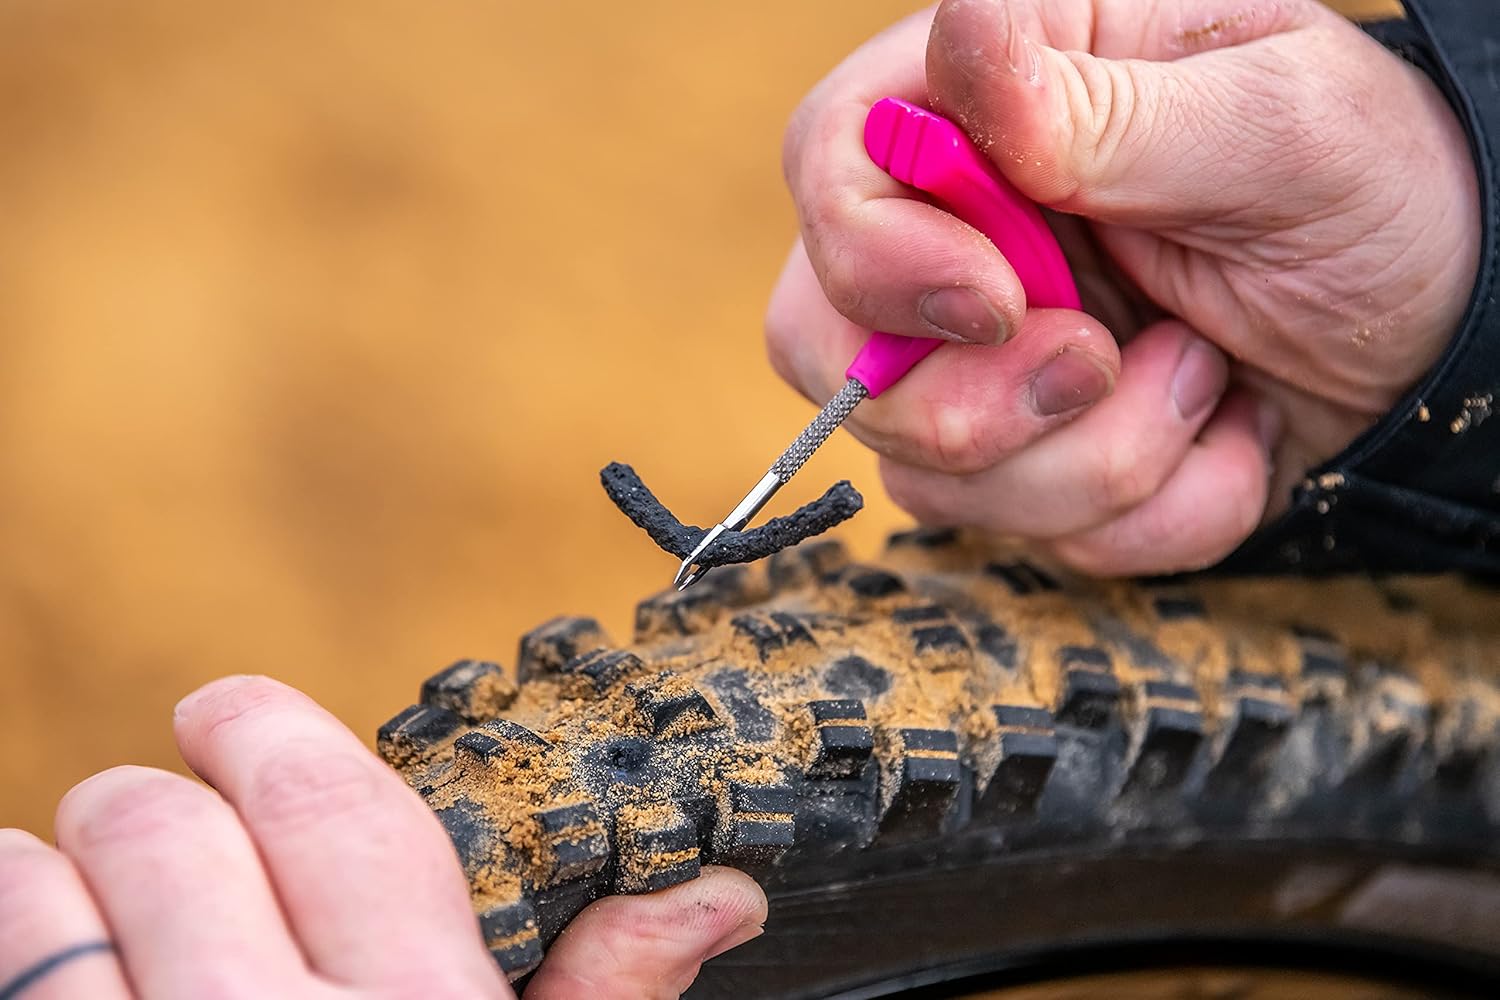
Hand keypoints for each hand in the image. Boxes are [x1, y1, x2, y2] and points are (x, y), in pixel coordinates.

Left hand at [0, 676, 765, 998]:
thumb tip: (719, 896)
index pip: (331, 810)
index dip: (265, 729)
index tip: (228, 712)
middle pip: (162, 826)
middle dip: (155, 796)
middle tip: (162, 810)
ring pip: (37, 889)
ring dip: (52, 867)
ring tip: (84, 888)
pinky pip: (2, 981)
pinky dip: (19, 948)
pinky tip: (53, 971)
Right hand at [767, 0, 1479, 574]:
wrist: (1441, 319)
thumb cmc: (1367, 181)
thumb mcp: (1272, 121)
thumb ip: (1104, 112)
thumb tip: (962, 54)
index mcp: (988, 105)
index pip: (831, 166)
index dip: (878, 259)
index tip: (1000, 306)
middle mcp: (953, 234)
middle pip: (822, 342)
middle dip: (968, 403)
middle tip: (1101, 363)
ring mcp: (975, 359)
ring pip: (923, 469)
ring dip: (1095, 462)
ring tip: (1207, 372)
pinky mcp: (1024, 458)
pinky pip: (1026, 538)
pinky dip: (1148, 514)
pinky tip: (1224, 436)